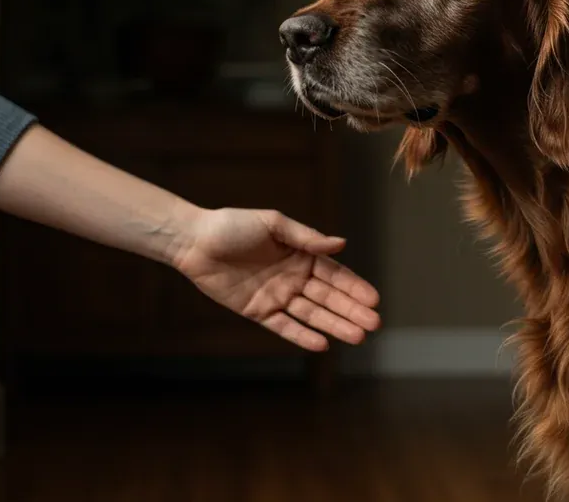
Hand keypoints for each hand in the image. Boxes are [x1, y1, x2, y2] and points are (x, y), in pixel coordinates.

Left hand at [170, 207, 380, 350]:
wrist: (194, 241)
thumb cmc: (232, 226)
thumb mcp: (273, 224)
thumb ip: (307, 237)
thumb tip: (342, 244)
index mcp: (301, 255)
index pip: (334, 275)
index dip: (354, 287)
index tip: (374, 300)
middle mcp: (293, 278)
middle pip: (328, 298)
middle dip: (351, 311)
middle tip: (374, 324)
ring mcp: (277, 296)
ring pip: (311, 314)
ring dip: (334, 325)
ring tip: (357, 337)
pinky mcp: (258, 311)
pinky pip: (284, 326)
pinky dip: (302, 335)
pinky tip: (322, 345)